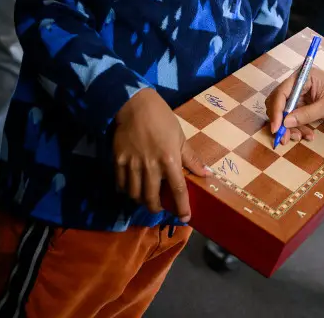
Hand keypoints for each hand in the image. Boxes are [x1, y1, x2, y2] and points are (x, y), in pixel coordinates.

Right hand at [113, 88, 209, 221]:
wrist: (134, 105)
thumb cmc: (162, 119)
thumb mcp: (180, 137)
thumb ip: (191, 158)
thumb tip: (206, 174)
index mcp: (169, 159)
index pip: (178, 190)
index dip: (182, 207)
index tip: (186, 218)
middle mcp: (150, 166)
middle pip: (151, 198)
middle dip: (157, 208)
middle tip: (161, 208)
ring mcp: (132, 165)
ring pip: (135, 195)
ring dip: (141, 201)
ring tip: (146, 198)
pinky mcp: (118, 161)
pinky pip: (121, 185)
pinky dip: (127, 191)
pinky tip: (132, 188)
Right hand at [267, 69, 323, 145]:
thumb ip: (306, 114)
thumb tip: (285, 122)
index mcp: (303, 76)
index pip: (282, 93)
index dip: (276, 111)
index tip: (277, 128)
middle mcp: (298, 84)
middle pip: (278, 103)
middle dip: (281, 121)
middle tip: (285, 138)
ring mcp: (300, 95)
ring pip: (285, 114)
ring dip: (290, 127)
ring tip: (302, 137)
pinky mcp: (303, 105)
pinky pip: (294, 119)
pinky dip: (298, 128)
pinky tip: (309, 135)